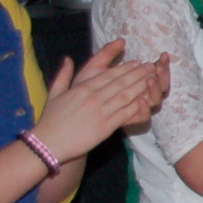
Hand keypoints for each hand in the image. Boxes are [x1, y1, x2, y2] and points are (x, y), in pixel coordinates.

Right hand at [31, 40, 171, 161]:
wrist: (49, 143)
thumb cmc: (51, 119)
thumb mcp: (54, 93)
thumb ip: (63, 75)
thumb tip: (67, 58)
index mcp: (82, 88)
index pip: (108, 75)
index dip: (125, 68)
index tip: (136, 62)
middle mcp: (93, 98)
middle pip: (120, 83)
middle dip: (138, 73)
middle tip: (150, 67)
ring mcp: (101, 112)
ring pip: (126, 96)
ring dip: (141, 86)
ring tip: (152, 79)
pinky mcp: (106, 127)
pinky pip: (125, 114)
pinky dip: (137, 106)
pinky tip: (146, 100)